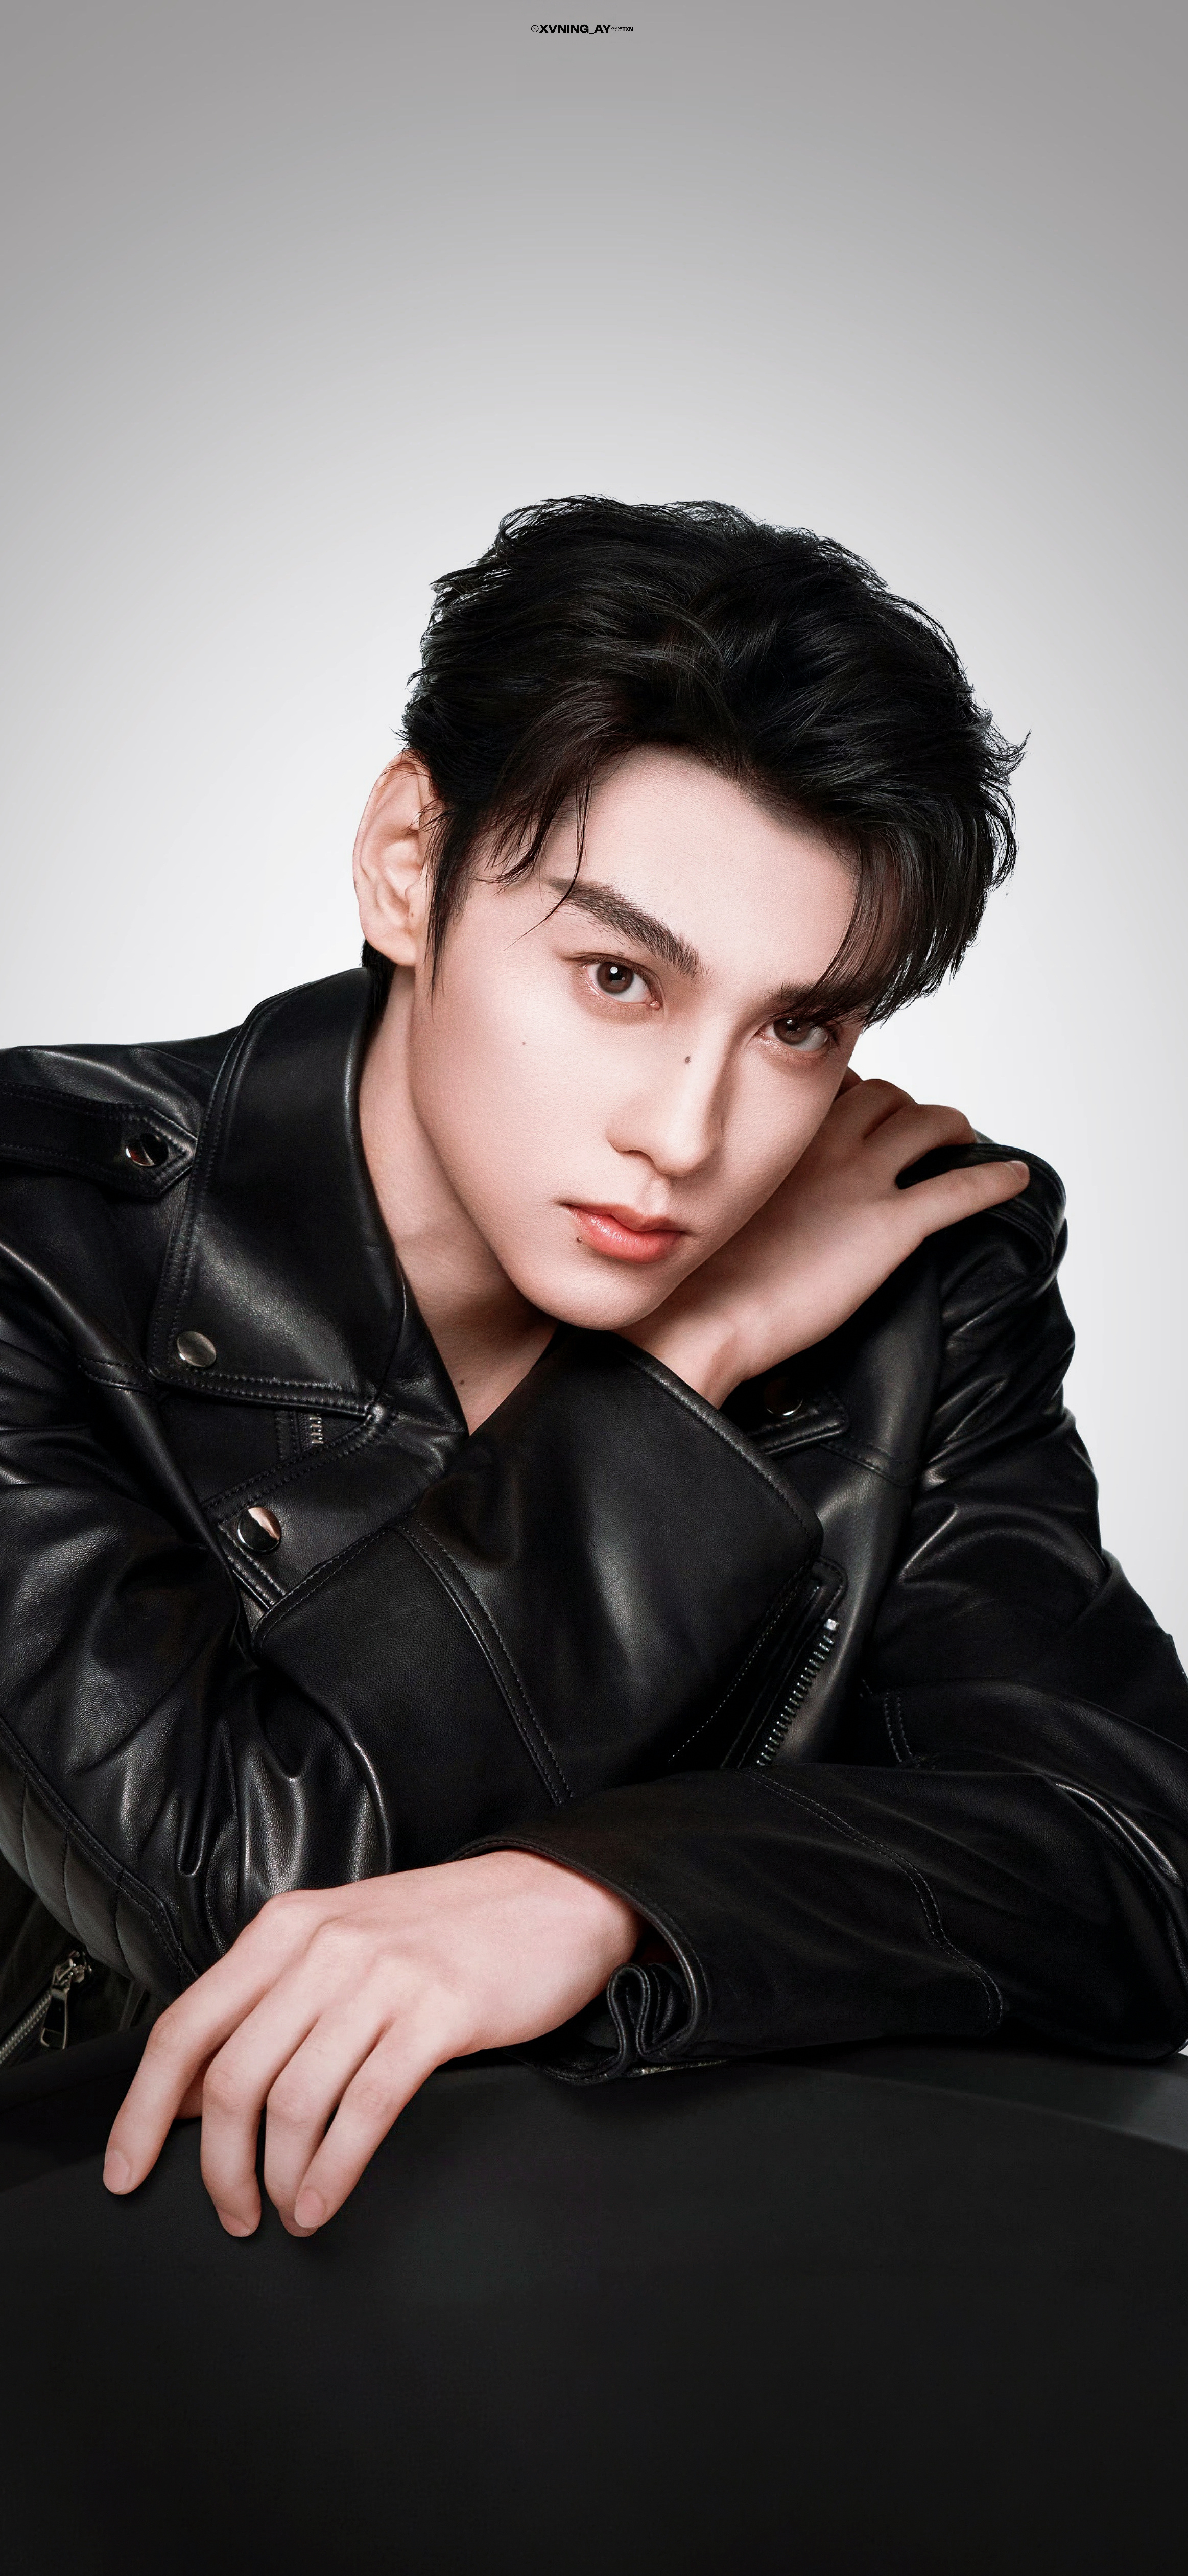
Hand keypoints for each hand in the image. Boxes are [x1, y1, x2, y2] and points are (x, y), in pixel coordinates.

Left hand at [103, 1853, 637, 2235]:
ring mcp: (381, 1977)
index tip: (128, 2169)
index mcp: (286, 1927)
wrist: (553, 1896)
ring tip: (286, 2209)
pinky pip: (364, 2109)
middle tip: (231, 2211)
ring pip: (292, 2100)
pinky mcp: (438, 2012)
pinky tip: (324, 2201)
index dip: (145, 2108)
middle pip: (232, 2077)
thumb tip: (203, 2091)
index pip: (185, 2025)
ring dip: (277, 2178)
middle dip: (217, 2165)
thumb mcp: (342, 1940)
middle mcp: (323, 1946)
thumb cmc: (446, 1929)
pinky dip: (333, 2171)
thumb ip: (273, 2000)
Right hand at [625, 1076, 1028, 1404]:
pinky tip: (1016, 1180)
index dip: (855, 1093)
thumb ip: (736, 1184)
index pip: (830, 1086)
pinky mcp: (889, 1226)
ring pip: (926, 1124)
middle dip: (907, 1108)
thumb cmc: (691, 1277)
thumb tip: (740, 1196)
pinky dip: (994, 1180)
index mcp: (776, 1135)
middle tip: (919, 1131)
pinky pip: (958, 1188)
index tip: (861, 1106)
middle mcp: (820, 1142)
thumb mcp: (710, 1207)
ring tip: (961, 1141)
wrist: (703, 1315)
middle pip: (886, 1096)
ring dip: (951, 1128)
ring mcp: (858, 1180)